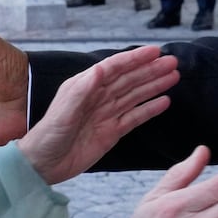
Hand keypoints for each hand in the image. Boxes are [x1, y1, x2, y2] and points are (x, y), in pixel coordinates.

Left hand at [18, 47, 177, 183]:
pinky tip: (164, 101)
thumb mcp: (64, 111)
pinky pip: (134, 117)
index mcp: (85, 86)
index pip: (114, 67)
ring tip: (174, 76)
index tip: (155, 51)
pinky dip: (149, 109)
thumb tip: (101, 69)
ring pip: (135, 95)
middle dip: (151, 70)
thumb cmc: (48, 135)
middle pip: (129, 79)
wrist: (43, 165)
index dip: (135, 58)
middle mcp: (98, 97)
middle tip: (172, 62)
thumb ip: (82, 90)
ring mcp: (106, 114)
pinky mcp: (111, 132)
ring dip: (154, 85)